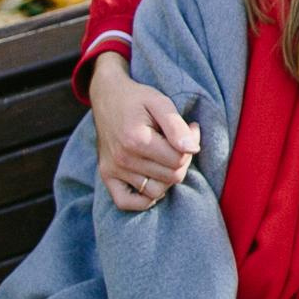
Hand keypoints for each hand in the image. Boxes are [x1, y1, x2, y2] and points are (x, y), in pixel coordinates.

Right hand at [92, 54, 200, 211]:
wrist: (107, 96)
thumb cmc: (137, 98)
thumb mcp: (160, 102)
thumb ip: (177, 127)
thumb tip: (192, 150)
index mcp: (137, 140)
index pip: (179, 159)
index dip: (191, 145)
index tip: (190, 129)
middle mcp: (123, 159)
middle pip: (171, 177)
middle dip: (182, 160)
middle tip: (179, 142)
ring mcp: (113, 169)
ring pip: (156, 191)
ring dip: (167, 177)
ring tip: (166, 156)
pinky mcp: (106, 176)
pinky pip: (127, 203)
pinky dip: (143, 198)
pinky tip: (153, 179)